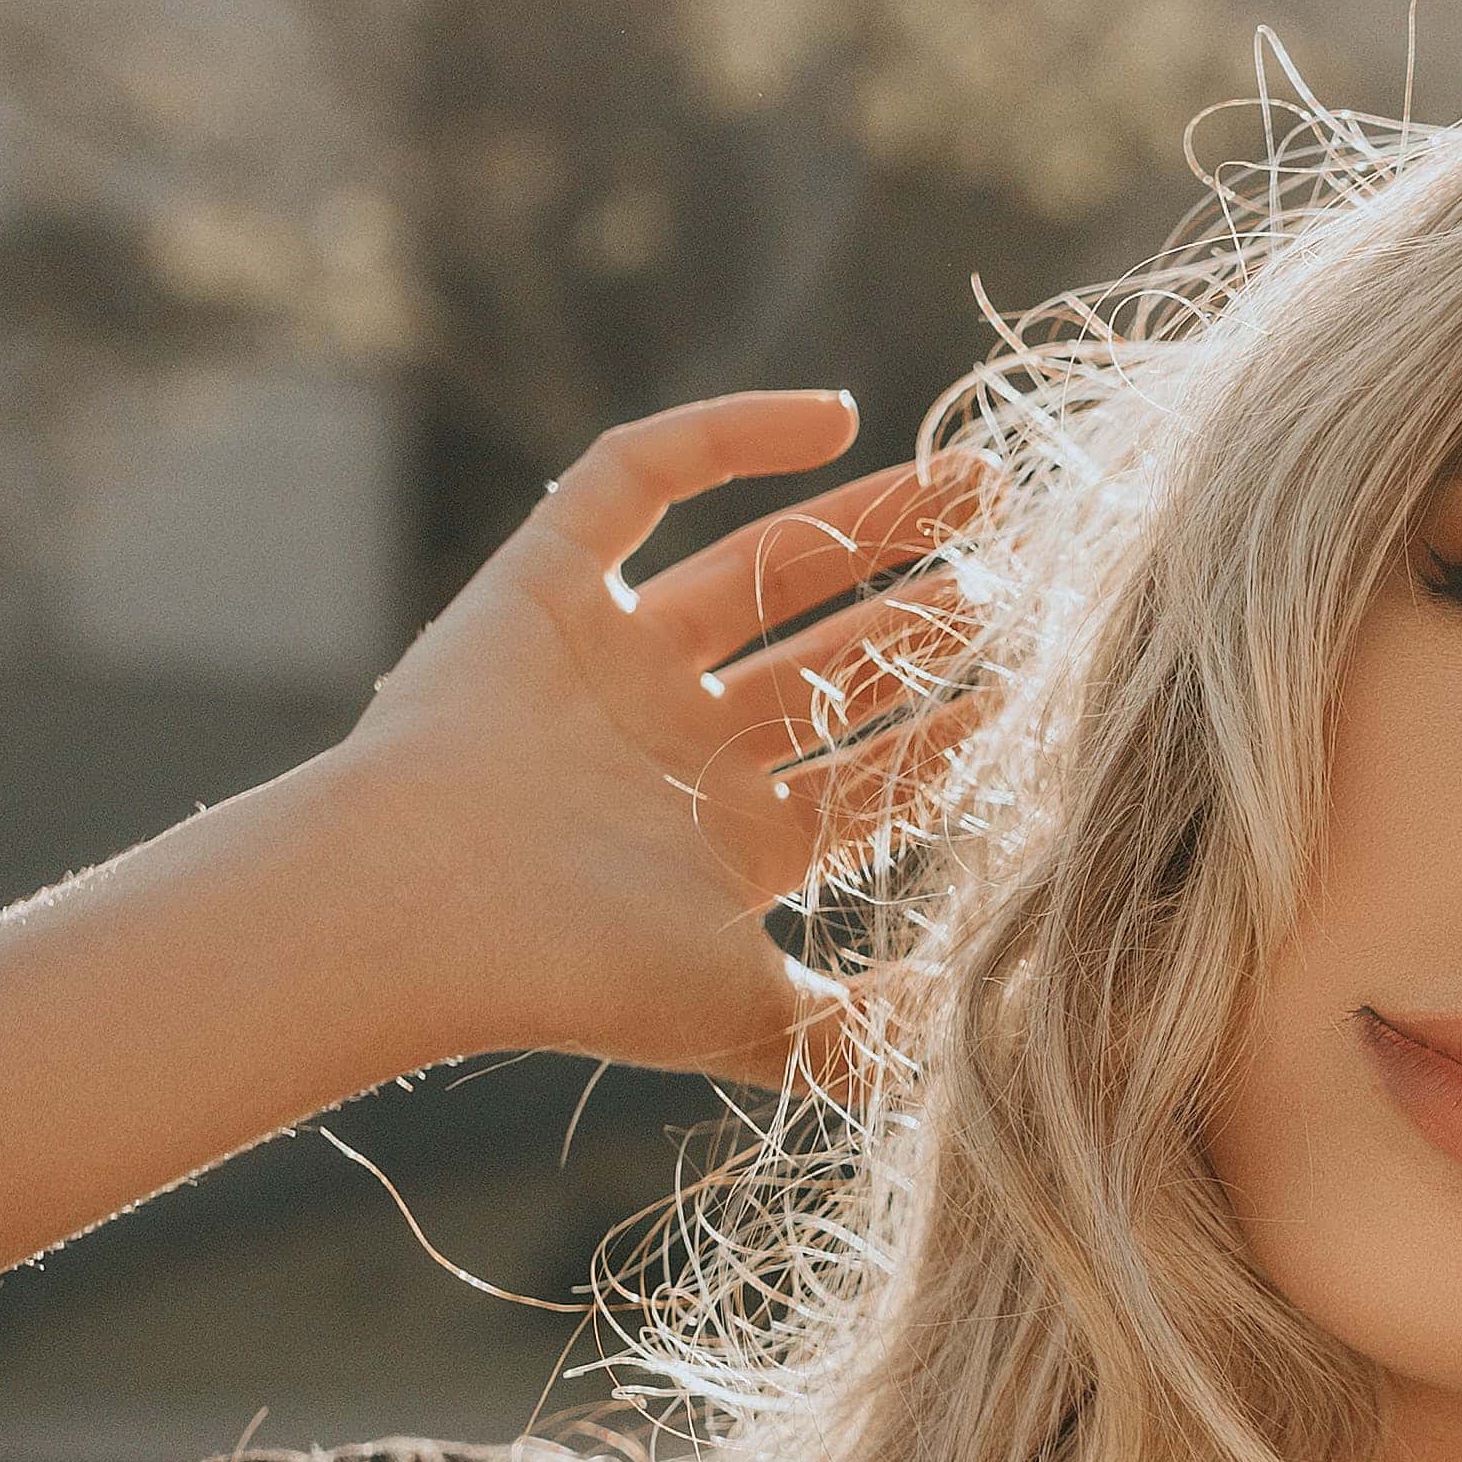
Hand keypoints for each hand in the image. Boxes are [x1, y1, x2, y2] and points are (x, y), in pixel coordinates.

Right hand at [336, 392, 984, 1082]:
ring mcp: (609, 661)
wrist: (422, 908)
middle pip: (826, 659)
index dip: (949, 732)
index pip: (861, 774)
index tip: (1039, 685)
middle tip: (1025, 554)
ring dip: (869, 522)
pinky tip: (835, 418)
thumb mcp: (756, 1017)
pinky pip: (638, 477)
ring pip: (761, 566)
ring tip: (979, 484)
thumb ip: (862, 1034)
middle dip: (923, 613)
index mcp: (722, 843)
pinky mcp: (541, 581)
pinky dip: (727, 435)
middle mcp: (672, 744)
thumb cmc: (583, 972)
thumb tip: (978, 1043)